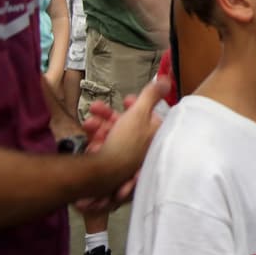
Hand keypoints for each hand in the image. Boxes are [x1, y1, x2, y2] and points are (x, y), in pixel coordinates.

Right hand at [79, 77, 165, 208]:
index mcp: (153, 133)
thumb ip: (151, 95)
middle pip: (125, 123)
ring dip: (98, 125)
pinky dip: (94, 138)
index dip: (136, 106)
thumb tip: (166, 80)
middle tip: (97, 108)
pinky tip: (89, 136)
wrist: (103, 174)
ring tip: (89, 123)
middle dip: (108, 114)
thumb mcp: (139, 113)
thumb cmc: (125, 145)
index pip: (149, 115)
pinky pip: (103, 145)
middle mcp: (141, 145)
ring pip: (111, 133)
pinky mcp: (111, 161)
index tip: (126, 100)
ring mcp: (125, 154)